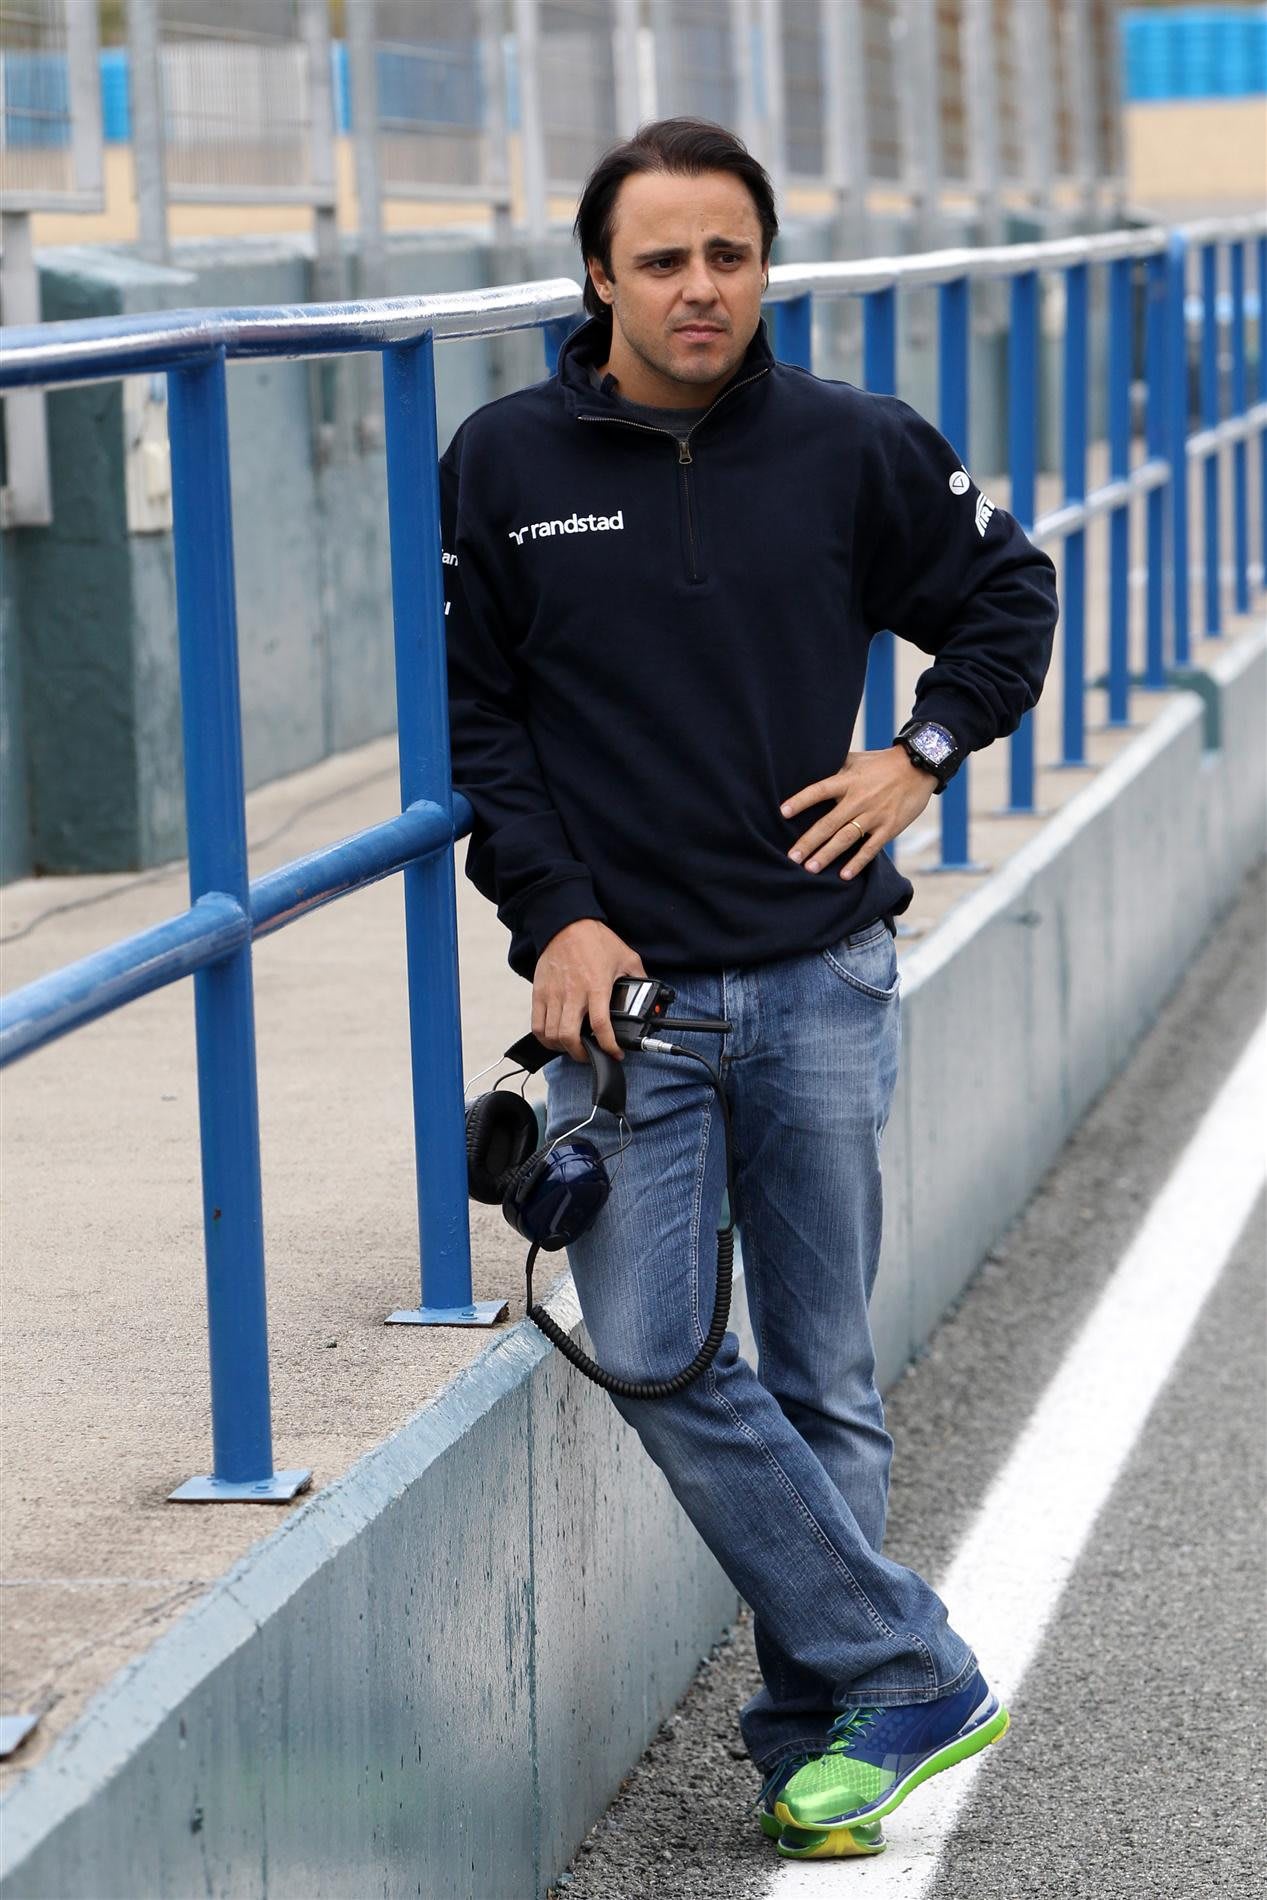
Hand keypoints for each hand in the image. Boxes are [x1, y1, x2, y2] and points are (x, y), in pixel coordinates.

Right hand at [532, 919, 647, 1062]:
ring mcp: (553, 994)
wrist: (566, 923)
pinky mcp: (539, 992)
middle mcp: (573, 994)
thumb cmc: (595, 940)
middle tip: (590, 1055)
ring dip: (562, 1048)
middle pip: (570, 1037)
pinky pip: (536, 1024)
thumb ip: (639, 977)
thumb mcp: (626, 957)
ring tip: (573, 1048)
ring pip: (552, 1035)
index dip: (609, 1046)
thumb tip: (648, 992)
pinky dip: (544, 1038)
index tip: (616, 1053)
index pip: (601, 1026)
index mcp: (596, 987)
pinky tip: (554, 1039)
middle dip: (581, 1054)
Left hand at [780, 746, 936, 881]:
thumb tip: (811, 766)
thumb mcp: (857, 759)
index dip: (801, 801)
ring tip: (810, 868)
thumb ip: (835, 767)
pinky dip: (857, 863)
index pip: (819, 791)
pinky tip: (844, 876)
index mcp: (848, 781)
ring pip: (846, 838)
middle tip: (792, 857)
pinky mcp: (889, 828)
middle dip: (809, 841)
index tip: (783, 812)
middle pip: (829, 823)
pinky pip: (871, 849)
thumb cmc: (883, 763)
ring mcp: (874, 815)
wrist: (919, 766)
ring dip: (827, 855)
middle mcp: (859, 799)